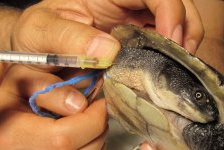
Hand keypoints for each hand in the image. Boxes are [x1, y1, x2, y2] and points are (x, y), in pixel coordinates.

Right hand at [0, 65, 106, 149]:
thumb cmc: (20, 86)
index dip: (92, 120)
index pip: (63, 138)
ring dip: (98, 146)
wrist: (11, 104)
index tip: (99, 104)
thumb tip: (79, 105)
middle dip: (98, 132)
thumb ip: (54, 87)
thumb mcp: (30, 74)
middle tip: (99, 113)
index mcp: (10, 134)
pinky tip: (87, 141)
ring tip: (92, 126)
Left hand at [10, 0, 201, 54]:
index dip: (170, 11)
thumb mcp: (41, 32)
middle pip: (176, 4)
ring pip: (177, 22)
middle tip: (180, 58)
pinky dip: (171, 56)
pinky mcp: (137, 38)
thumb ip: (69, 39)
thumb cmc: (37, 34)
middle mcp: (127, 2)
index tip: (169, 40)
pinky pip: (164, 41)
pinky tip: (165, 69)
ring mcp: (134, 19)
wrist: (37, 47)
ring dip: (182, 43)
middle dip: (185, 28)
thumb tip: (109, 51)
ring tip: (176, 66)